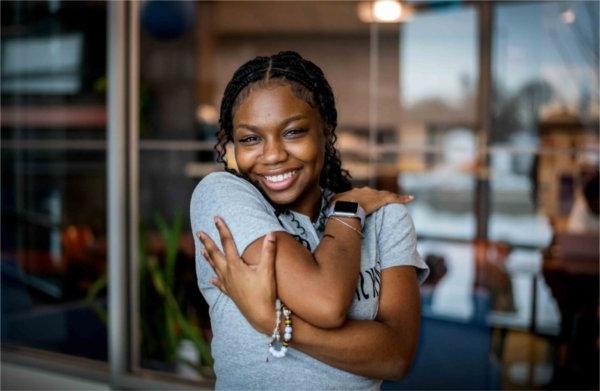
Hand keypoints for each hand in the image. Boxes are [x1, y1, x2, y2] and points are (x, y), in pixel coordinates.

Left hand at [197, 216, 276, 334]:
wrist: (262, 316)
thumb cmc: (265, 293)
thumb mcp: (268, 271)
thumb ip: (269, 251)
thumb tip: (270, 233)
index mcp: (235, 266)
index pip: (227, 243)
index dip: (222, 229)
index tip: (216, 218)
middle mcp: (228, 274)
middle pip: (215, 255)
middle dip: (207, 242)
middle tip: (199, 233)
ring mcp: (228, 285)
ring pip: (215, 268)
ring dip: (208, 258)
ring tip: (201, 250)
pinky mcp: (231, 294)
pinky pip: (220, 284)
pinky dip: (215, 280)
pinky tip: (212, 279)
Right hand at [333, 187, 413, 214]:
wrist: (346, 207)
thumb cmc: (339, 206)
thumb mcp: (334, 203)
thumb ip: (332, 202)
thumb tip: (326, 204)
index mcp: (355, 192)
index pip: (363, 194)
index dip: (365, 198)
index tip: (366, 202)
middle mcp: (366, 191)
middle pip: (375, 194)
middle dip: (378, 198)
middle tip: (381, 204)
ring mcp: (374, 195)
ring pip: (386, 195)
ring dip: (392, 198)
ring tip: (400, 200)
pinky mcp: (382, 199)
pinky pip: (395, 198)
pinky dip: (403, 198)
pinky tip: (411, 198)